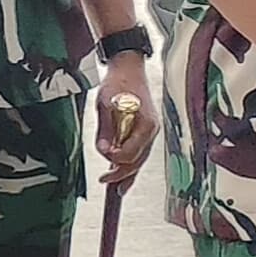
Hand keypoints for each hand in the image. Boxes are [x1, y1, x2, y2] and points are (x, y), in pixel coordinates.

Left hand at [95, 53, 157, 184]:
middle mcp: (151, 131)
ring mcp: (150, 132)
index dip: (115, 160)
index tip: (103, 158)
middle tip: (104, 180)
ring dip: (126, 173)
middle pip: (137, 161)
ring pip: (139, 160)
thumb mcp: (106, 104)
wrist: (128, 68)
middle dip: (121, 174)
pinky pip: (138, 154)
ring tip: (114, 187)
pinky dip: (130, 165)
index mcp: (145, 124)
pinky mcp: (144, 132)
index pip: (131, 153)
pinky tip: (123, 179)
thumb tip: (105, 150)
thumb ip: (106, 129)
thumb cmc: (119, 82)